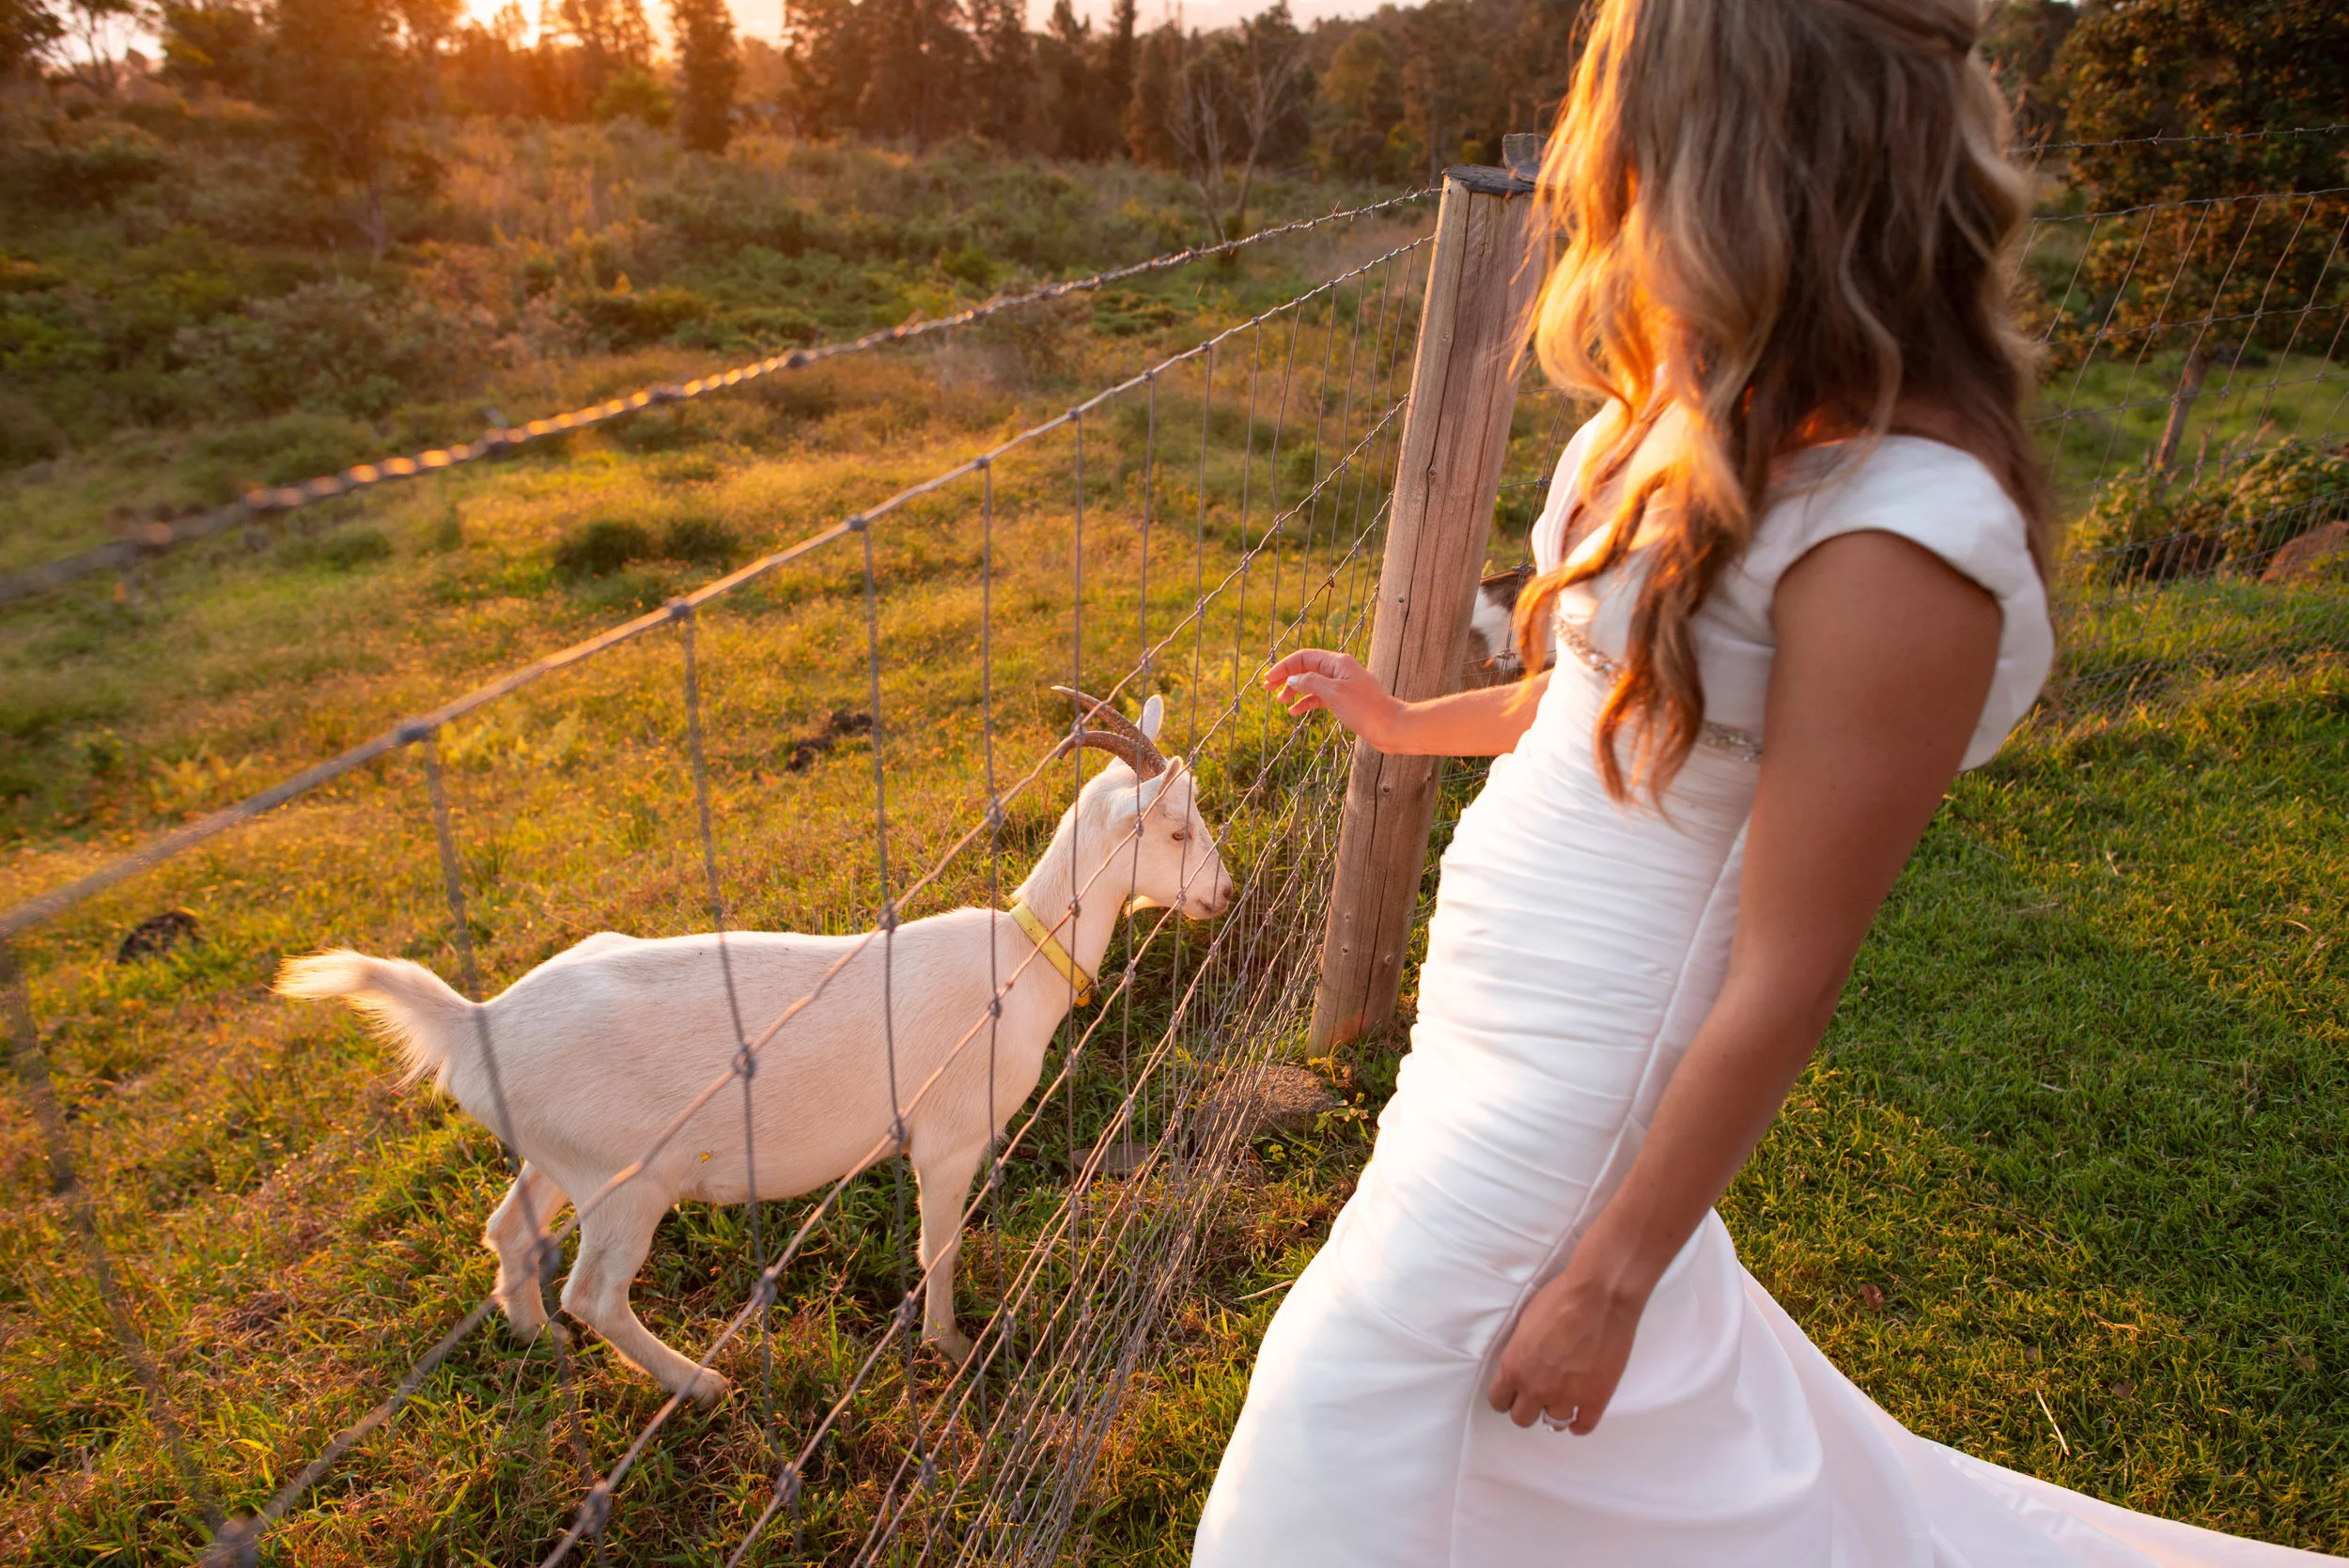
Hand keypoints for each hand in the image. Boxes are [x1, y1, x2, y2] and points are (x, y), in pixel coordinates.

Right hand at [1263, 650, 1402, 746]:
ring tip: (1281, 703)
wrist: (1391, 727)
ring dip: (1295, 691)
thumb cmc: (1366, 709)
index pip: (1304, 657)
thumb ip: (1310, 683)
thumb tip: (1292, 679)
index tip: (1268, 680)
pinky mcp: (1345, 700)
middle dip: (1286, 677)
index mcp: (1338, 662)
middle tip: (1267, 689)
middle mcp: (1340, 670)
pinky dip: (1307, 702)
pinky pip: (1320, 697)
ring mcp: (1342, 686)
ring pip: (1312, 683)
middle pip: (1306, 668)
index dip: (1284, 667)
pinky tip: (1295, 712)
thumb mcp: (1334, 693)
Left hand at [1485, 1242, 1651, 1434]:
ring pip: (1552, 1423)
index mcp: (1514, 1367)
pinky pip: (1582, 1427)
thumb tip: (1524, 1364)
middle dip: (1528, 1406)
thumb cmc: (1561, 1298)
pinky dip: (1580, 1421)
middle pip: (1522, 1418)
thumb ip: (1520, 1352)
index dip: (1506, 1397)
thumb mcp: (1524, 1323)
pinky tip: (1580, 1411)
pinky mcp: (1595, 1400)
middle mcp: (1536, 1388)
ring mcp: (1566, 1397)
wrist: (1599, 1296)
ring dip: (1555, 1410)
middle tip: (1539, 1394)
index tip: (1514, 1393)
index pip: (1498, 1401)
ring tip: (1562, 1398)